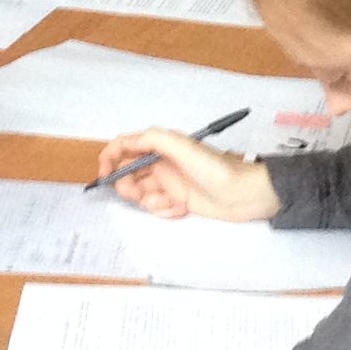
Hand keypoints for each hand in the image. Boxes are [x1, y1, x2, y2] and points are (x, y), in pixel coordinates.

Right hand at [96, 129, 281, 222]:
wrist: (246, 195)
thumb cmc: (219, 170)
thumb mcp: (185, 148)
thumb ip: (154, 139)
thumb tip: (127, 140)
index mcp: (162, 145)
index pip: (125, 146)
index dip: (109, 158)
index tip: (104, 175)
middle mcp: (162, 161)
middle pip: (127, 173)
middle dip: (130, 187)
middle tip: (143, 194)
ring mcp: (168, 182)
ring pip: (140, 193)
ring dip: (150, 201)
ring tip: (171, 202)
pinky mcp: (176, 200)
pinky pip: (155, 207)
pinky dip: (163, 210)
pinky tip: (181, 209)